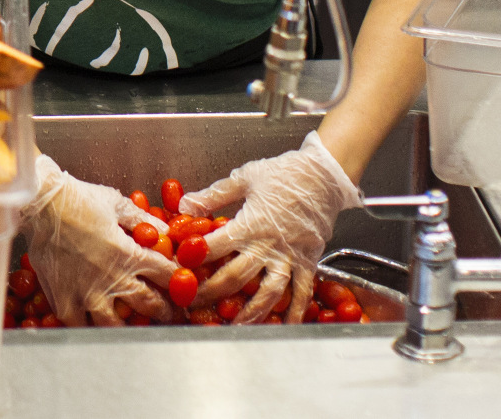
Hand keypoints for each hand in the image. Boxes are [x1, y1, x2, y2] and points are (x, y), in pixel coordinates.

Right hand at [20, 154, 178, 325]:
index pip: (165, 274)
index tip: (183, 287)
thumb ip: (142, 220)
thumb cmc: (79, 199)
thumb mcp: (116, 203)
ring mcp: (87, 294)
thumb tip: (164, 230)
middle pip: (149, 304)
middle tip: (170, 315)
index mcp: (129, 254)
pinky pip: (80, 325)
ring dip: (129, 327)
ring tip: (134, 328)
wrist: (41, 205)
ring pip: (116, 325)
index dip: (178, 281)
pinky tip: (92, 325)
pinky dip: (88, 327)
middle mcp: (112, 279)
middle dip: (165, 311)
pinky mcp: (64, 300)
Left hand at [180, 130, 361, 323]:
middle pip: (235, 276)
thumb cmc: (284, 174)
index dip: (193, 258)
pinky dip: (294, 311)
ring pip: (268, 292)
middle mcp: (268, 245)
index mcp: (249, 224)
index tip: (177, 268)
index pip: (214, 246)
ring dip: (251, 312)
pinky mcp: (308, 263)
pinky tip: (285, 324)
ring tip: (235, 326)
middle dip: (211, 292)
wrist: (323, 177)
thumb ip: (213, 195)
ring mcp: (289, 257)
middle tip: (193, 304)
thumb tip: (184, 205)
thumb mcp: (244, 178)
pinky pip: (301, 292)